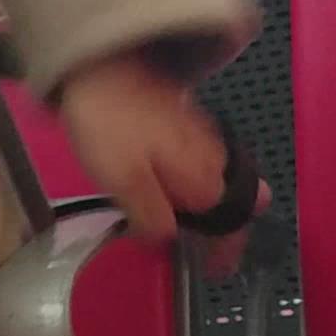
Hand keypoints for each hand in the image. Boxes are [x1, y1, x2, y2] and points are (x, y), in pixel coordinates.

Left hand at [56, 54, 248, 263]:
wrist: (103, 65)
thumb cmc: (111, 126)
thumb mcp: (124, 181)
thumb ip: (152, 216)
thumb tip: (168, 239)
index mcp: (204, 178)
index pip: (230, 224)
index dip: (225, 250)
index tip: (216, 270)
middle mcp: (213, 159)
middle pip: (232, 202)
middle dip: (225, 230)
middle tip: (210, 255)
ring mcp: (202, 138)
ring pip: (218, 182)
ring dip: (211, 209)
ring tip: (193, 231)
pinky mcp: (184, 123)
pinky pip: (202, 164)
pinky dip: (196, 185)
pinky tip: (176, 191)